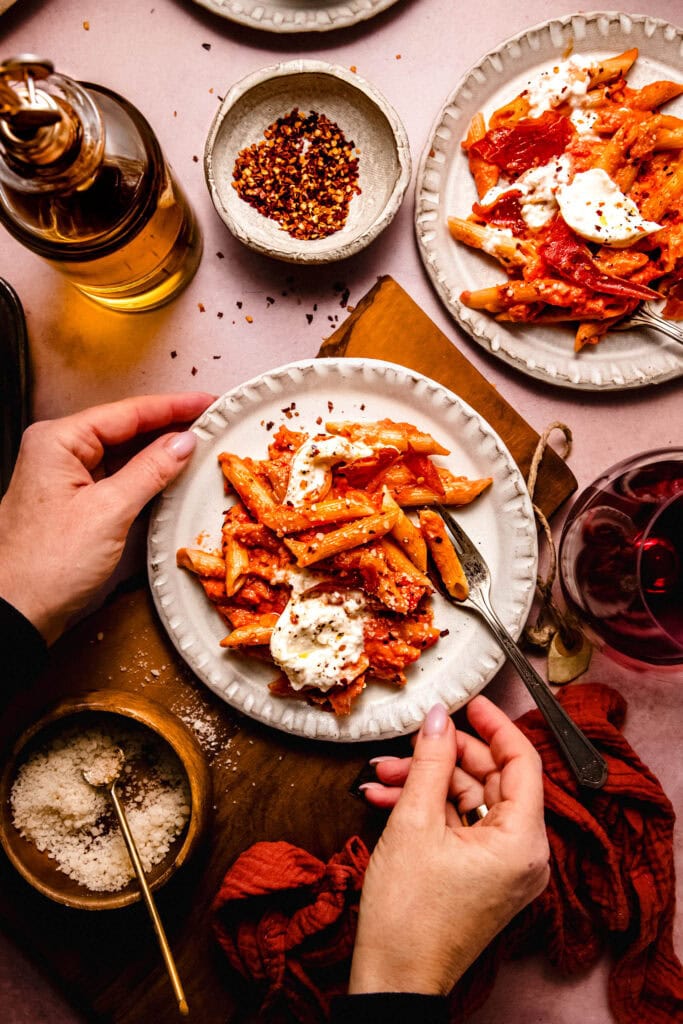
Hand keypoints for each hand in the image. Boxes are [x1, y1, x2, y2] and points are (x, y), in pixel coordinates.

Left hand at [0, 392, 213, 643]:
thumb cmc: (48, 564)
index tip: (209, 402)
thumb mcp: (109, 512)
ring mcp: (66, 478)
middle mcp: (59, 452)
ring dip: (159, 451)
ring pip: (123, 454)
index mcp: (59, 440)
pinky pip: (117, 478)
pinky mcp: (75, 503)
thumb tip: (184, 442)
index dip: (173, 406)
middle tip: (212, 421)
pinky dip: (146, 475)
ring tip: (200, 443)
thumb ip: (151, 471)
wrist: (15, 612)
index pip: (127, 412)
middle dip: (168, 425)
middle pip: (125, 429)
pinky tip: (171, 473)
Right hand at [349, 697, 549, 996]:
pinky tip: (387, 798)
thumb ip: (429, 761)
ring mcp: (502, 867)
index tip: (470, 702)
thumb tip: (438, 718)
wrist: (393, 980)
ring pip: (468, 800)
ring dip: (425, 782)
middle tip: (409, 742)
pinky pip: (459, 825)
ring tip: (383, 775)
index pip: (523, 761)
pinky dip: (426, 809)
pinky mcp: (480, 876)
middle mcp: (522, 854)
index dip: (495, 725)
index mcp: (522, 841)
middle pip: (492, 779)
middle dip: (443, 757)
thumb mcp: (413, 823)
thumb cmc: (408, 915)